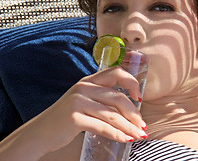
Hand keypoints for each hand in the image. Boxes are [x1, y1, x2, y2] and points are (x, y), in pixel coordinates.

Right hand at [2, 67, 147, 157]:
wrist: (40, 132)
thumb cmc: (67, 117)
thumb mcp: (84, 100)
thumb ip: (103, 98)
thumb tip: (132, 110)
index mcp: (89, 80)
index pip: (116, 72)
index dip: (131, 82)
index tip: (139, 98)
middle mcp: (84, 87)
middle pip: (118, 98)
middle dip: (134, 113)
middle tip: (142, 126)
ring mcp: (78, 102)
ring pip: (112, 115)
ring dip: (129, 126)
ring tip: (139, 135)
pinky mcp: (73, 117)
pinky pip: (102, 126)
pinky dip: (116, 134)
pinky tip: (125, 139)